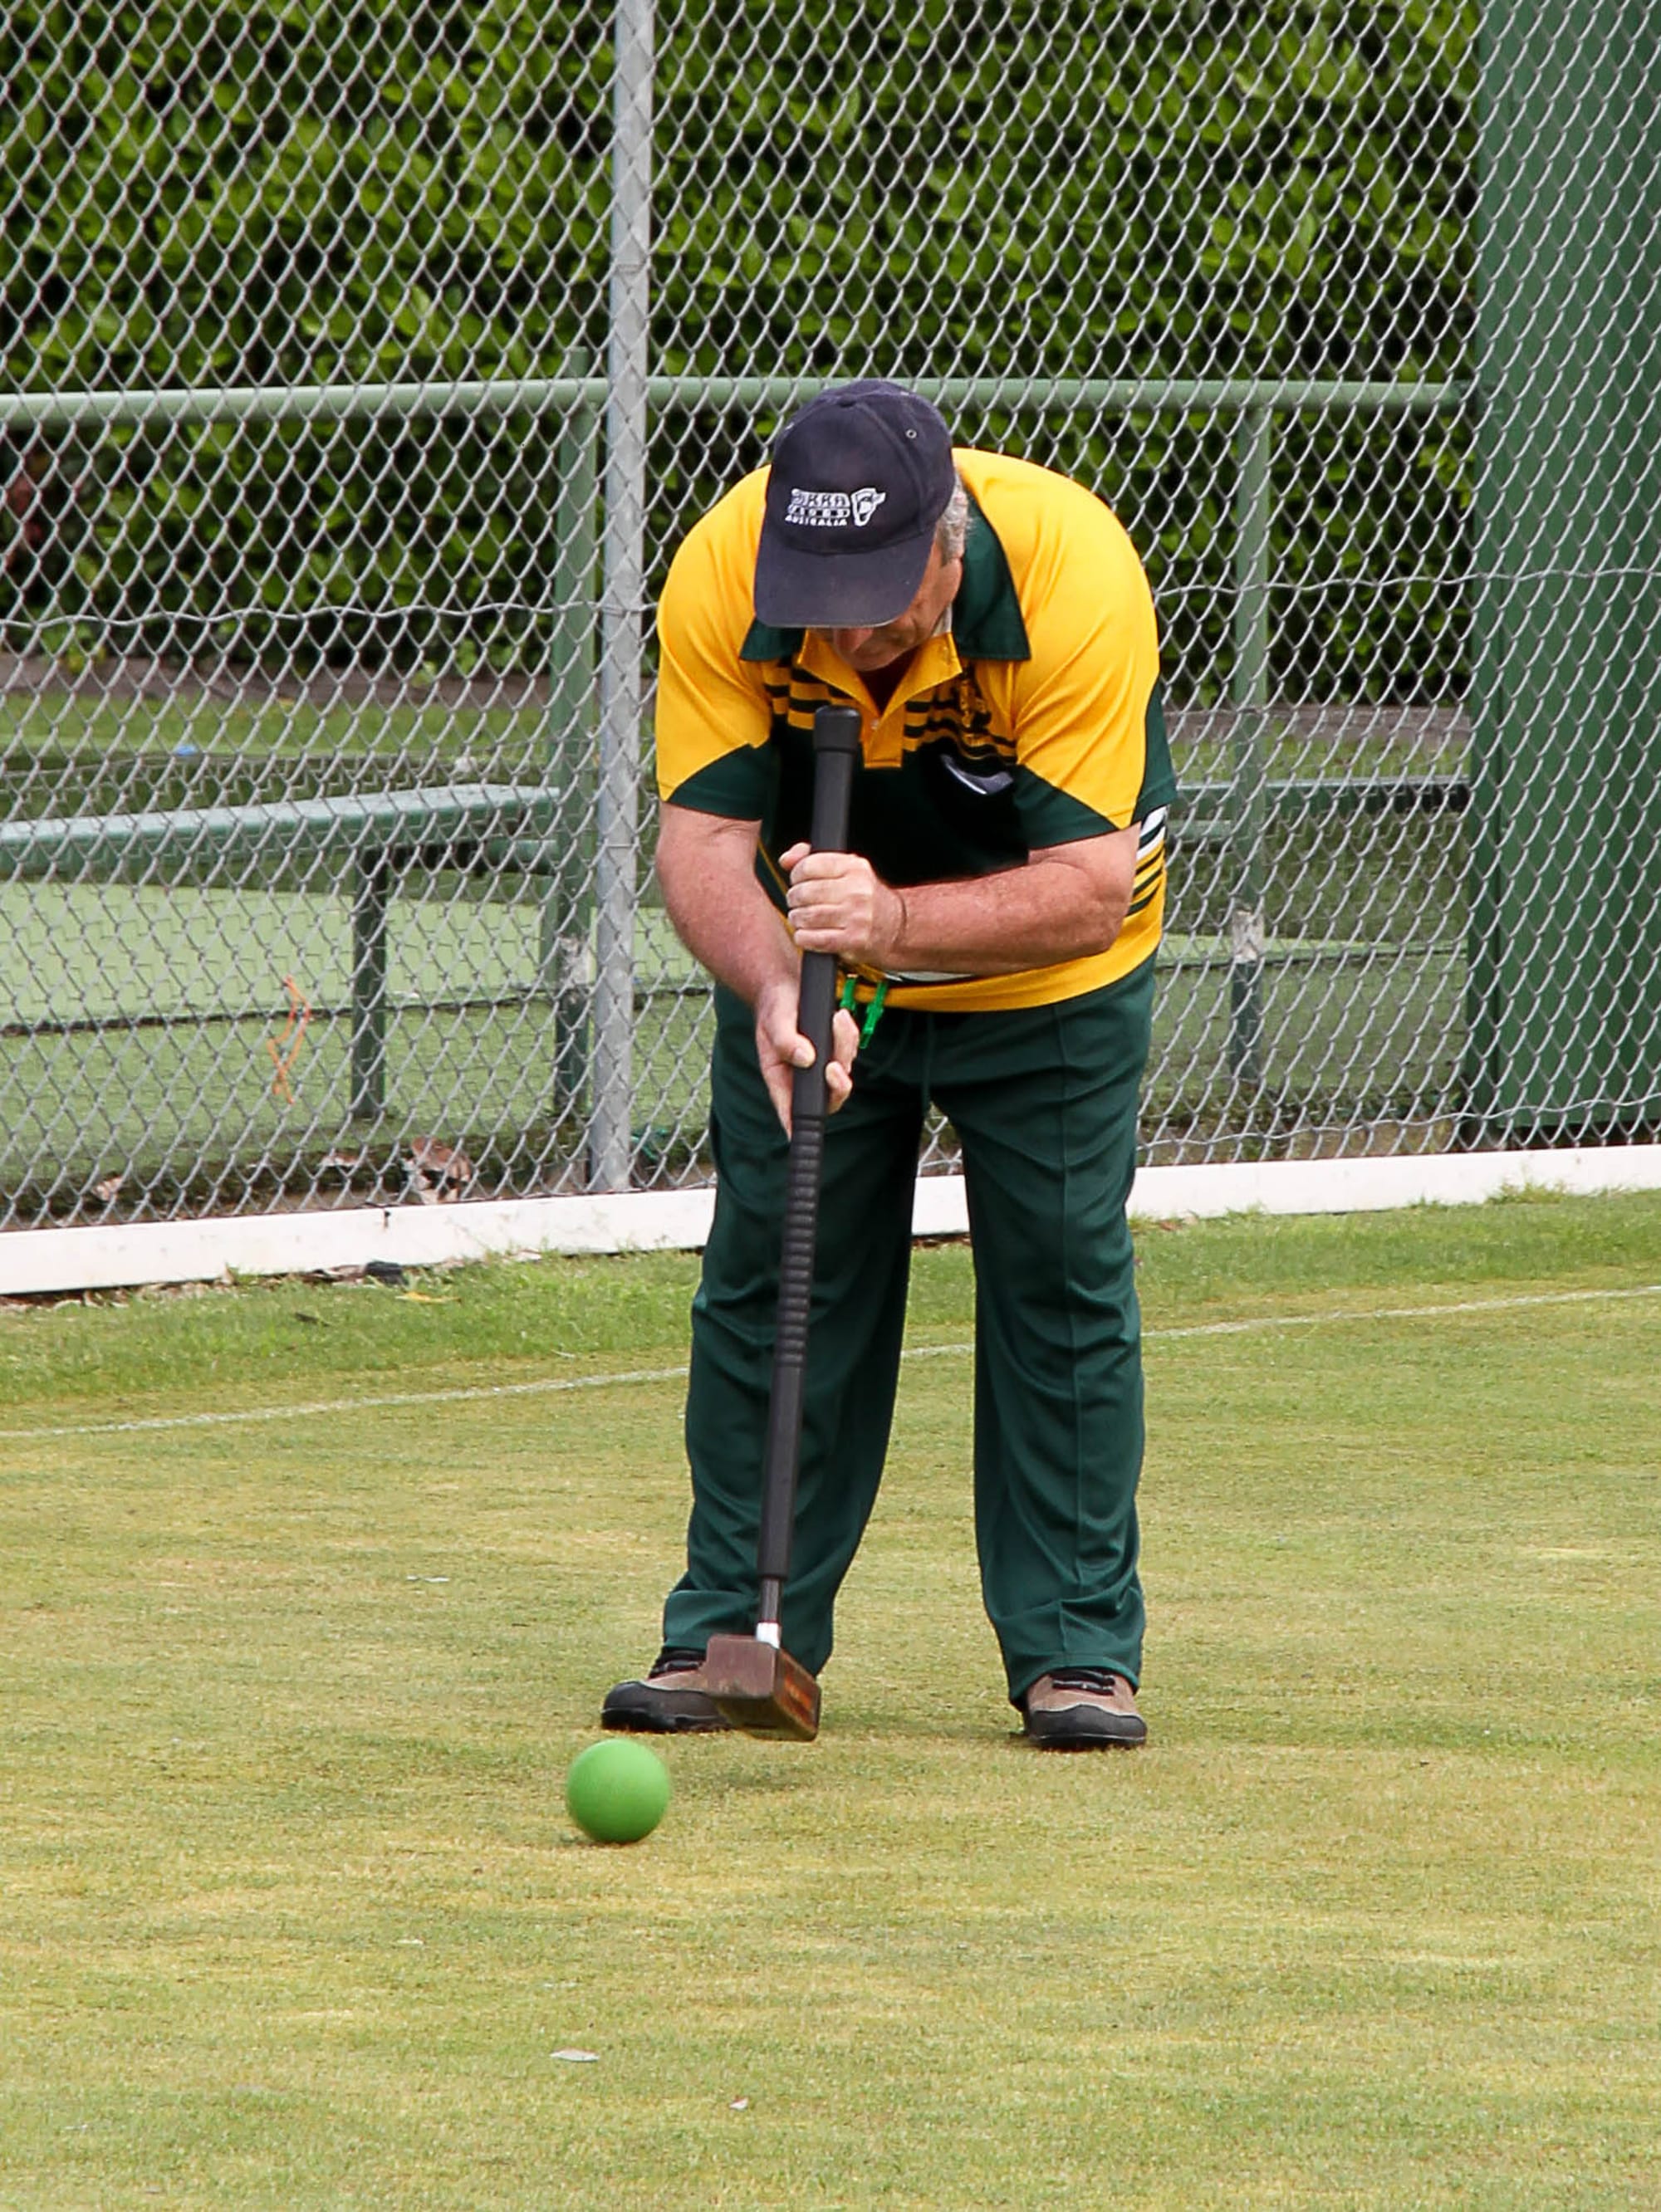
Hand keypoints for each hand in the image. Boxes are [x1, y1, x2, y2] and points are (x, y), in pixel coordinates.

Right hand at [754, 974, 860, 1134]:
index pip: (791, 1111)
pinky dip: (848, 1034)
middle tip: (834, 1065)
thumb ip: (786, 1040)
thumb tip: (805, 1058)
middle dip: (837, 1084)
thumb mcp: (774, 1021)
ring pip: (843, 1069)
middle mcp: (803, 1076)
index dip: (798, 1128)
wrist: (785, 983)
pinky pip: (850, 1048)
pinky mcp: (835, 1048)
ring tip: (835, 1019)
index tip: (802, 1135)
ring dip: (844, 1046)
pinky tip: (839, 1017)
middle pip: (829, 1097)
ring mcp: (821, 1063)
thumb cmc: (774, 1007)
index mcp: (781, 1078)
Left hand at [780, 844, 904, 967]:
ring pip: (807, 916)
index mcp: (854, 868)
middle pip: (805, 892)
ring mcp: (857, 917)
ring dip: (797, 919)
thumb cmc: (862, 897)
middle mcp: (858, 891)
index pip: (809, 866)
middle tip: (797, 903)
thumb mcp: (844, 869)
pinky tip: (806, 934)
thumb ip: (812, 858)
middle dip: (794, 899)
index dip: (796, 875)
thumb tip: (786, 859)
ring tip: (801, 918)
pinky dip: (803, 937)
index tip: (798, 882)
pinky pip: (814, 939)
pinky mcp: (853, 941)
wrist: (894, 926)